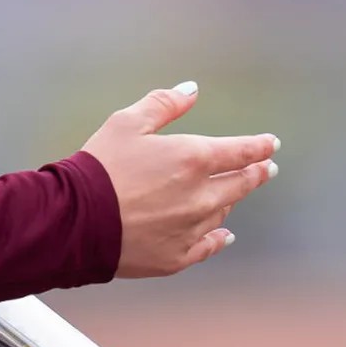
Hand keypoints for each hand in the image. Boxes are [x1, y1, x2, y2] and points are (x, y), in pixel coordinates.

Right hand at [80, 81, 278, 277]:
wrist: (74, 221)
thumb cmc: (100, 168)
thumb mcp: (127, 123)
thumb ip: (164, 104)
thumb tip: (191, 90)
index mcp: (193, 159)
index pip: (241, 152)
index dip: (259, 147)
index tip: (271, 145)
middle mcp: (201, 197)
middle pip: (240, 185)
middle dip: (256, 174)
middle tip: (266, 169)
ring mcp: (190, 229)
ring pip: (222, 213)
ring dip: (230, 201)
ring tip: (232, 195)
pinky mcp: (176, 256)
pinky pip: (207, 247)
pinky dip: (218, 238)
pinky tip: (224, 235)